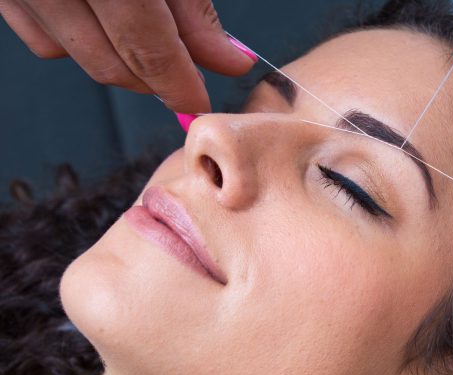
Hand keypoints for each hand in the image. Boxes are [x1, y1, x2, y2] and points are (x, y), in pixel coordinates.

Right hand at [0, 0, 256, 113]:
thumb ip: (193, 6)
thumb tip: (229, 61)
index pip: (144, 46)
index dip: (177, 84)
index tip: (199, 102)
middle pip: (107, 63)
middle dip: (151, 78)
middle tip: (185, 71)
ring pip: (71, 54)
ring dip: (115, 56)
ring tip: (143, 26)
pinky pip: (39, 35)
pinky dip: (75, 36)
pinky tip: (98, 14)